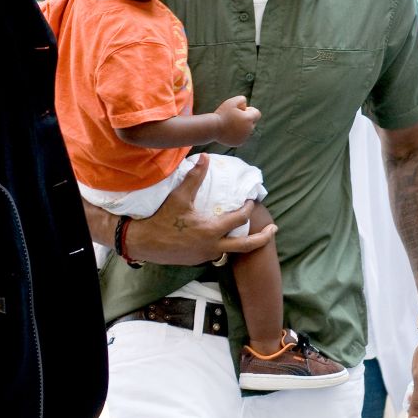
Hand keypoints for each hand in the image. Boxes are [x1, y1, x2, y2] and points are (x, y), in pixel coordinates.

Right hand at [124, 154, 276, 264]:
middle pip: (247, 246)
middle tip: (275, 230)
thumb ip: (195, 177)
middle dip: (263, 238)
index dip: (247, 208)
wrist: (142, 242)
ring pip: (230, 251)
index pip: (238, 219)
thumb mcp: (179, 197)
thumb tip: (205, 157)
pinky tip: (221, 237)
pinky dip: (223, 245)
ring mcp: (205, 256)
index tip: (250, 201)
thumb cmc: (161, 219)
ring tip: (249, 233)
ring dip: (241, 242)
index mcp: (211, 231)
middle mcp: (213, 247)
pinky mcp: (197, 261)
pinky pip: (216, 254)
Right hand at [214, 96, 260, 146]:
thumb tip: (246, 104)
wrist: (213, 128)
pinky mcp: (239, 143)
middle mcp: (249, 129)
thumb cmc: (222, 114)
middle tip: (234, 116)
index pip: (257, 114)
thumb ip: (241, 99)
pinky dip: (237, 134)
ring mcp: (244, 137)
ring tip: (230, 124)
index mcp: (249, 119)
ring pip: (247, 130)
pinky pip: (241, 137)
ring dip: (241, 127)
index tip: (241, 110)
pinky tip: (228, 131)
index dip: (250, 111)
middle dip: (246, 119)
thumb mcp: (231, 102)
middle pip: (253, 122)